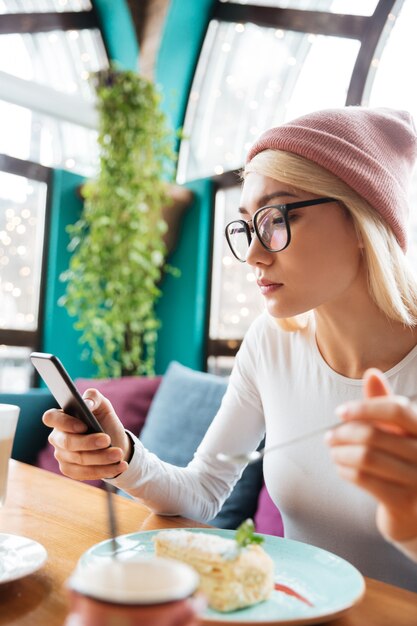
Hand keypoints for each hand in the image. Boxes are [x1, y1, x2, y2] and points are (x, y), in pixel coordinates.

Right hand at [42, 388, 131, 480]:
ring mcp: (62, 455)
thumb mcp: (103, 406)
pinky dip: (104, 470)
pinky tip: (119, 466)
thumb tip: (87, 403)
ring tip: (119, 454)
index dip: (65, 423)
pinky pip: (85, 473)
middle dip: (89, 442)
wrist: (114, 443)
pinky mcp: (70, 470)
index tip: (84, 425)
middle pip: (67, 443)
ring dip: (102, 458)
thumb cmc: (104, 421)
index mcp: (61, 417)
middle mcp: (57, 437)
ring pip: (79, 459)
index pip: (51, 418)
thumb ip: (94, 397)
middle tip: (107, 440)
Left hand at [326, 368, 416, 543]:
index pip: (396, 409)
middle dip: (344, 433)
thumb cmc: (402, 461)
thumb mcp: (397, 430)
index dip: (364, 408)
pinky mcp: (405, 503)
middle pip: (374, 434)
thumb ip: (384, 403)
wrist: (415, 512)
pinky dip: (346, 471)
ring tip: (333, 451)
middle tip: (329, 436)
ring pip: (366, 457)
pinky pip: (364, 479)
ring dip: (341, 452)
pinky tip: (340, 468)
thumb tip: (372, 373)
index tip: (340, 412)